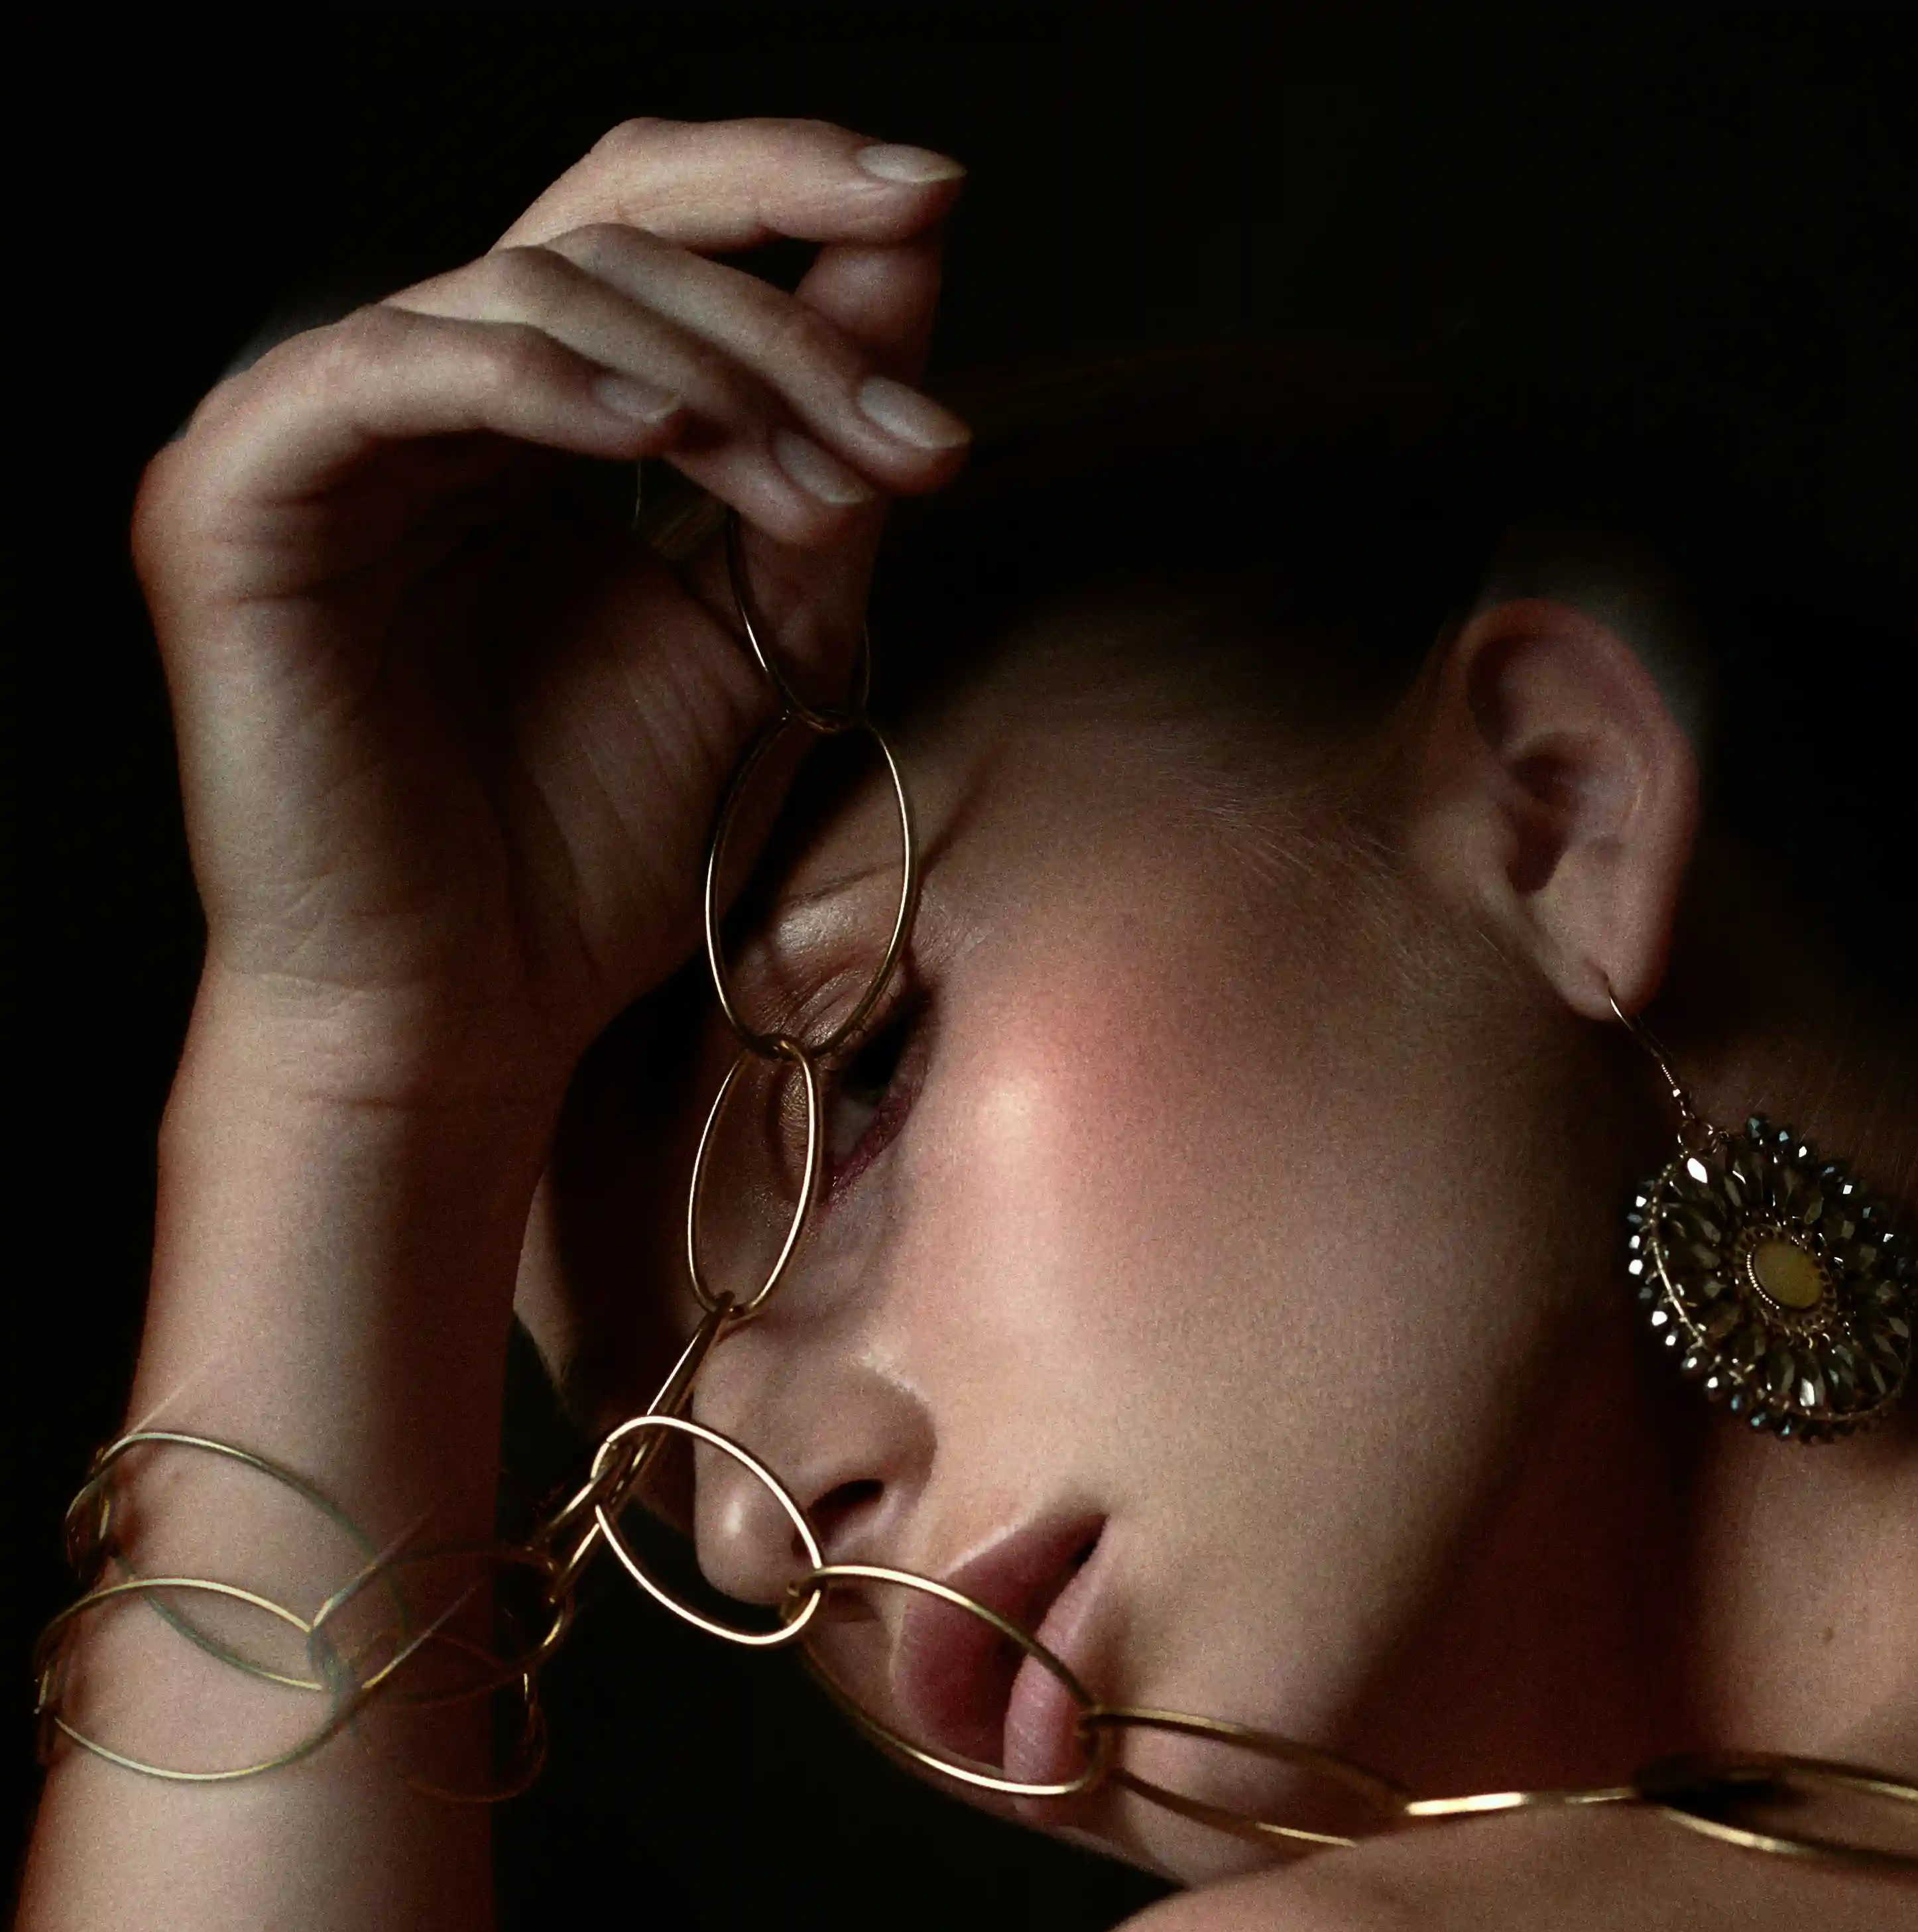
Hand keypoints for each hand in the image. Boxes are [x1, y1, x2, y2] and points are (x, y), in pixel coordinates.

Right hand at [136, 118, 967, 1129]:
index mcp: (507, 413)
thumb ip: (819, 456)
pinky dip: (542, 384)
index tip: (941, 195)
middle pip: (599, 235)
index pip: (638, 223)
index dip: (781, 185)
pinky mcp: (238, 492)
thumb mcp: (755, 630)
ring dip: (707, 374)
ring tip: (831, 492)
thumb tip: (910, 248)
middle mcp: (400, 390)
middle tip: (920, 437)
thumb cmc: (587, 864)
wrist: (461, 1022)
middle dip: (784, 322)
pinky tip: (664, 432)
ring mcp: (306, 429)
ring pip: (524, 292)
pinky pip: (391, 369)